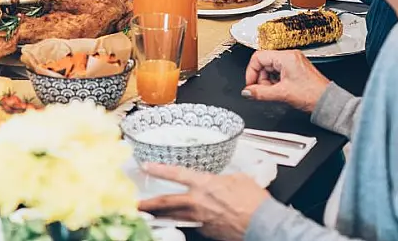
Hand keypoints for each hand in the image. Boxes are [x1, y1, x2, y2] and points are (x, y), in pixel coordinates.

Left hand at [138, 164, 269, 240]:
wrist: (263, 224)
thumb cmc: (254, 201)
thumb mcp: (239, 179)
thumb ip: (225, 178)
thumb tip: (223, 180)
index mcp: (204, 184)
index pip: (176, 174)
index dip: (159, 169)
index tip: (146, 167)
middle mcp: (198, 202)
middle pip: (166, 202)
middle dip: (148, 203)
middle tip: (134, 203)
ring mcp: (200, 219)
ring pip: (174, 217)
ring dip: (159, 216)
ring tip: (148, 215)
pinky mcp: (206, 232)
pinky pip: (191, 225)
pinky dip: (184, 222)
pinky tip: (181, 221)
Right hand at [242, 50, 330, 112]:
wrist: (327, 102)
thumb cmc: (312, 94)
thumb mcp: (282, 94)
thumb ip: (260, 93)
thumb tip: (247, 92)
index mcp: (286, 57)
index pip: (258, 57)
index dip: (251, 72)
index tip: (251, 85)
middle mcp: (290, 56)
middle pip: (264, 63)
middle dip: (261, 79)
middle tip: (263, 91)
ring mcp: (293, 62)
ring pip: (270, 68)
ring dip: (268, 81)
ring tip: (275, 92)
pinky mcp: (295, 69)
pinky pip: (278, 72)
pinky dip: (275, 82)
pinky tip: (280, 90)